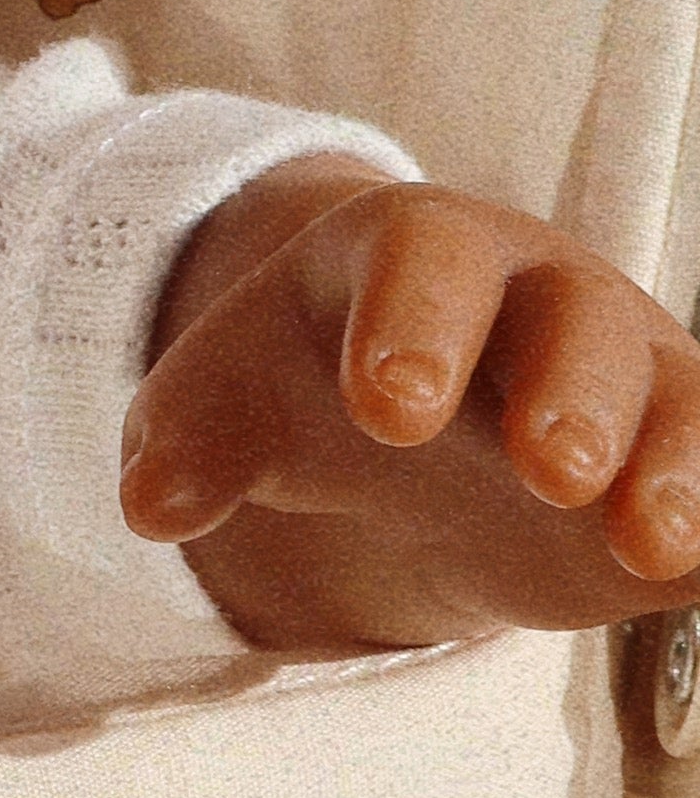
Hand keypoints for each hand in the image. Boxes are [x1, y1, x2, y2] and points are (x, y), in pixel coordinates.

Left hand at [122, 162, 699, 650]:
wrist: (410, 403)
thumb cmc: (316, 378)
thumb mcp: (235, 391)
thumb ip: (189, 435)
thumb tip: (150, 502)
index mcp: (418, 255)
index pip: (426, 259)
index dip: (414, 323)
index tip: (386, 408)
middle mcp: (542, 300)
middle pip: (577, 322)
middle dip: (570, 391)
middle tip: (546, 467)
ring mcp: (630, 378)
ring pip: (681, 399)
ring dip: (678, 464)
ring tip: (650, 541)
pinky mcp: (680, 462)